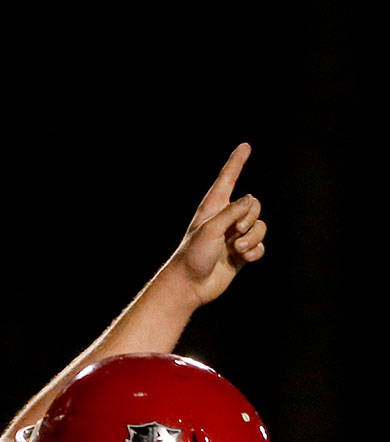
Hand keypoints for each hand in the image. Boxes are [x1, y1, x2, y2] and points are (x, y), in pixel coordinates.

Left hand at [167, 143, 266, 306]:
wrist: (191, 285)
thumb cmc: (194, 254)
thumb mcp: (211, 228)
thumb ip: (232, 211)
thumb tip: (250, 200)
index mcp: (213, 207)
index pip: (227, 179)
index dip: (236, 162)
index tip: (245, 146)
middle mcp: (225, 219)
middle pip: (254, 205)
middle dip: (250, 218)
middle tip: (236, 231)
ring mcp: (234, 236)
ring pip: (260, 226)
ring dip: (253, 239)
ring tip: (237, 250)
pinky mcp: (242, 252)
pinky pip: (261, 245)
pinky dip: (256, 251)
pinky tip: (245, 259)